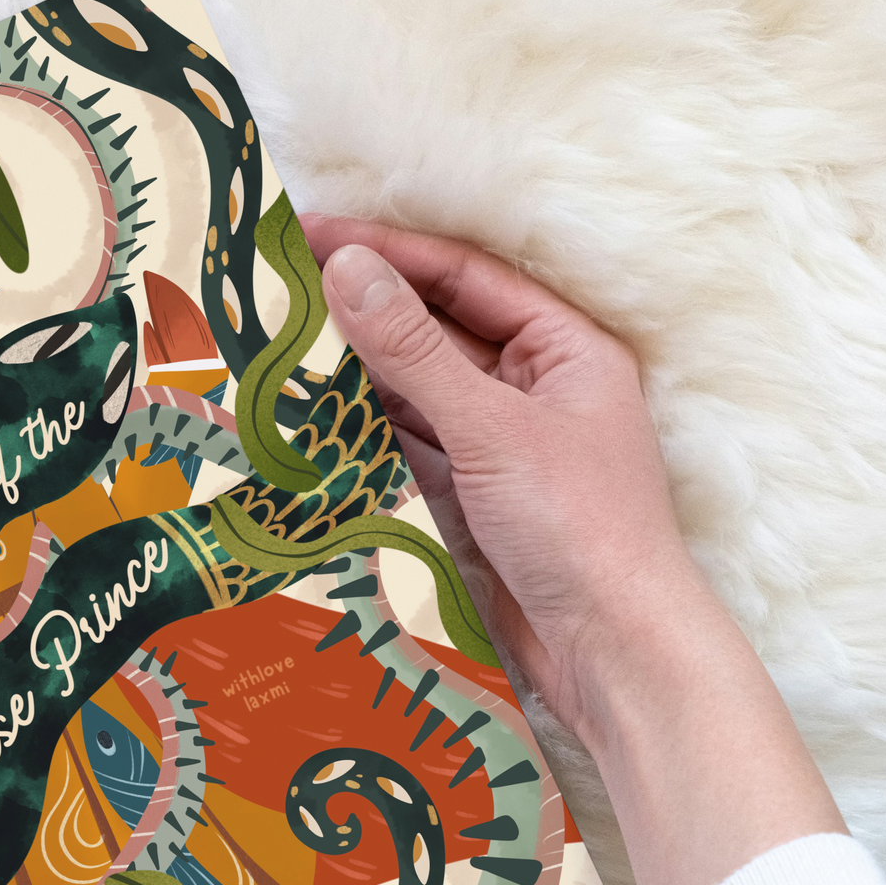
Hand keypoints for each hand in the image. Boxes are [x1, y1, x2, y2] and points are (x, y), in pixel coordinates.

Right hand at [301, 218, 841, 884]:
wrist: (610, 652)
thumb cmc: (578, 527)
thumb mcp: (491, 427)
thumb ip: (415, 349)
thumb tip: (347, 267)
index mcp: (564, 348)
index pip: (462, 277)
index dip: (386, 250)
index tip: (306, 233)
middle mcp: (533, 386)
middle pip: (435, 327)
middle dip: (361, 306)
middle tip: (276, 286)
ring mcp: (499, 444)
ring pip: (414, 388)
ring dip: (353, 369)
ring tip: (275, 344)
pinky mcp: (469, 497)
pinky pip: (405, 445)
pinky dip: (359, 429)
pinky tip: (306, 416)